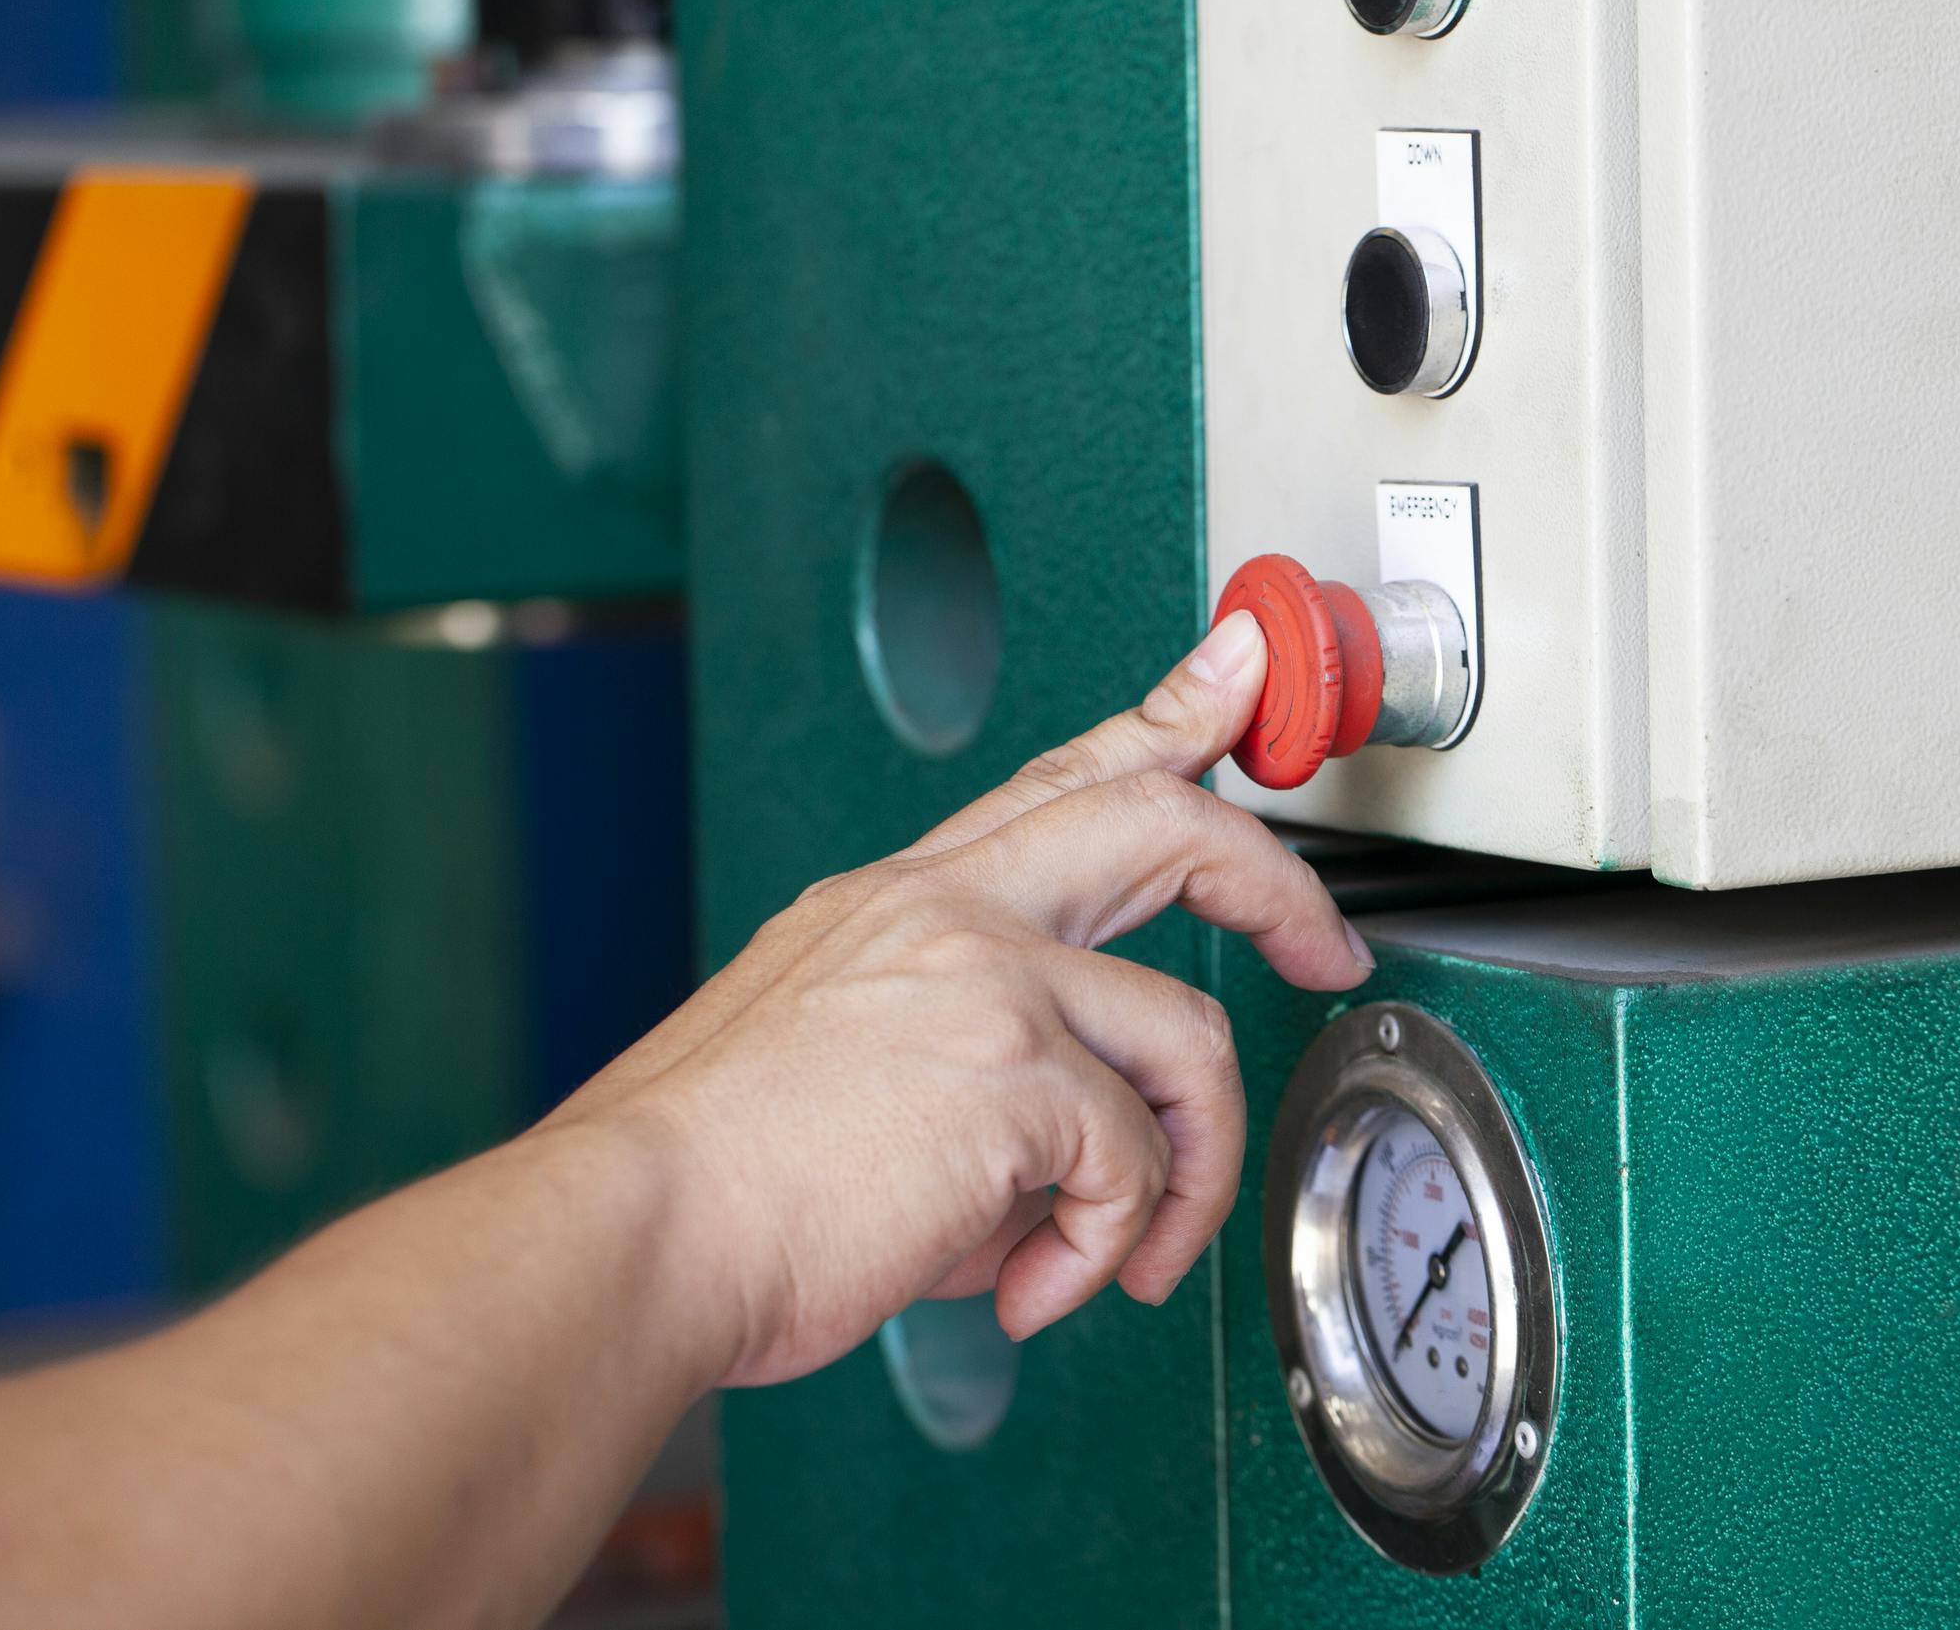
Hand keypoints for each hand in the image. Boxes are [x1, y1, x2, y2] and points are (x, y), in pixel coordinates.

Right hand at [551, 612, 1372, 1388]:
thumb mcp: (848, 1062)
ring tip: (1127, 1254)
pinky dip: (1102, 1253)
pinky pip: (1137, 1165)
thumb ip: (980, 1062)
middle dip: (1280, 882)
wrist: (635, 1232)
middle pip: (1165, 822)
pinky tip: (1030, 1291)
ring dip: (1186, 1173)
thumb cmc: (720, 1176)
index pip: (1057, 775)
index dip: (1166, 715)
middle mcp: (949, 909)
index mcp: (904, 901)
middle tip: (1324, 948)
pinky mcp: (1016, 1075)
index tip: (1236, 668)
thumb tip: (1082, 1143)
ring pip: (1188, 1038)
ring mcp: (987, 978)